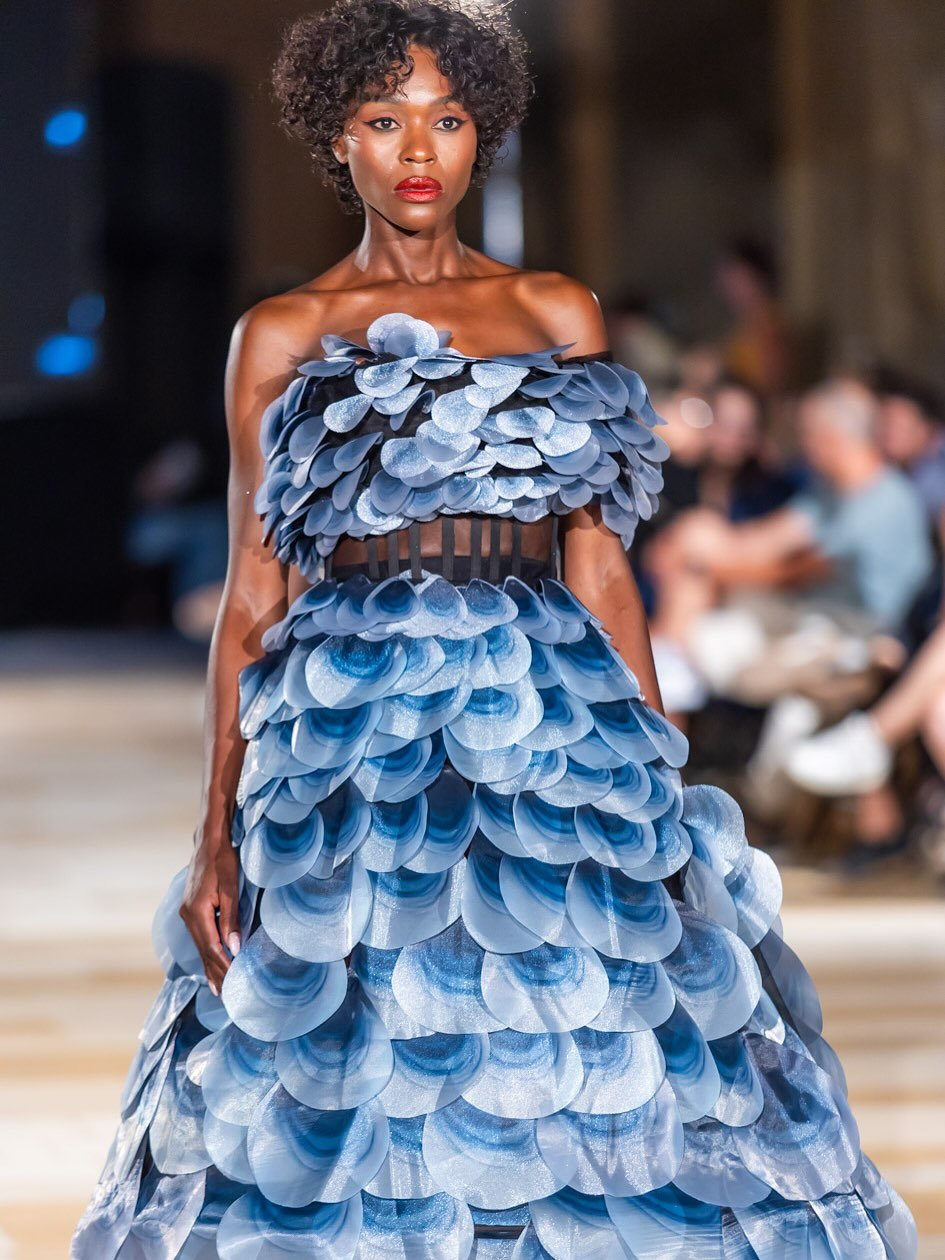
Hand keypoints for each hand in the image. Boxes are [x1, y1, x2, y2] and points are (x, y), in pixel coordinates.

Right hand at [178, 830, 240, 996]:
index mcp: (197, 913)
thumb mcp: (231, 888)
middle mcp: (188, 916)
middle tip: (225, 995)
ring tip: (218, 986)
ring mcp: (187, 913)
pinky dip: (207, 951)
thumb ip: (231, 919)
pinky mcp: (191, 910)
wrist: (209, 842)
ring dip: (210, 965)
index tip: (232, 984)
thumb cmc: (222, 862)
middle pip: (204, 951)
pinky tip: (211, 961)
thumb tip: (234, 948)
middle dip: (215, 973)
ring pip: (200, 946)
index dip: (222, 967)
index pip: (212, 948)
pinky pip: (199, 937)